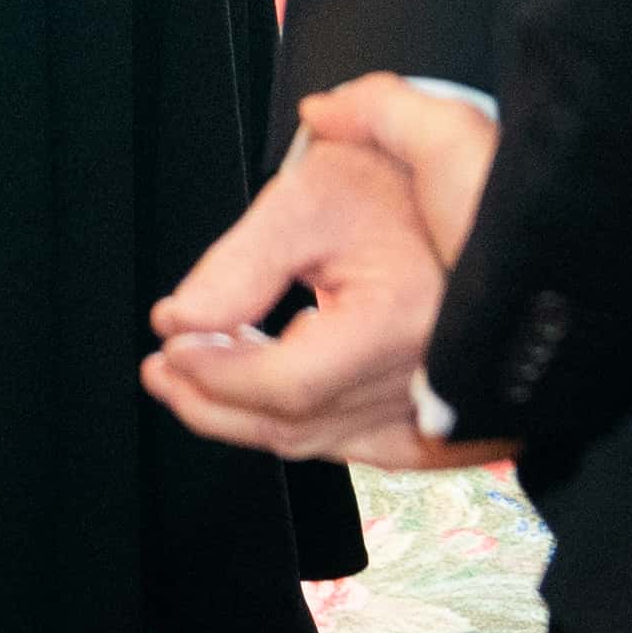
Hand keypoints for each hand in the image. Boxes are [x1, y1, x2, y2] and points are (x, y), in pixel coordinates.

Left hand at [139, 81, 511, 471]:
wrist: (468, 194)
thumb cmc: (394, 187)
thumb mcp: (310, 197)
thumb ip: (241, 263)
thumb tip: (178, 323)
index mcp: (404, 322)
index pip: (290, 384)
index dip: (217, 376)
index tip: (167, 344)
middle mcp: (432, 380)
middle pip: (298, 425)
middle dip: (215, 401)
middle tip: (162, 368)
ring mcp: (445, 411)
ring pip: (320, 441)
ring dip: (249, 415)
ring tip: (199, 372)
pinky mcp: (448, 423)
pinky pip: (357, 445)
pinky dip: (301, 425)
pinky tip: (266, 393)